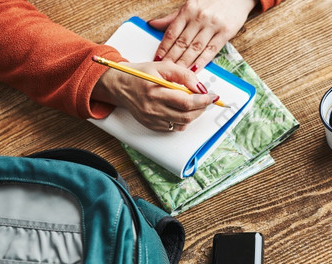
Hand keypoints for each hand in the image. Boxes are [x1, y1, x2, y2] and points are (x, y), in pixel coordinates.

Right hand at [92, 61, 216, 131]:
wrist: (119, 85)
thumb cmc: (140, 74)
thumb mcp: (162, 67)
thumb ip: (184, 75)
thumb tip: (201, 88)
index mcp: (155, 91)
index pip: (186, 102)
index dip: (203, 100)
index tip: (212, 97)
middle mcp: (152, 108)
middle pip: (187, 115)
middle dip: (201, 108)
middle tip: (206, 100)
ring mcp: (151, 119)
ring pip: (182, 124)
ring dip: (193, 115)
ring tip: (194, 104)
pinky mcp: (151, 125)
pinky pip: (174, 128)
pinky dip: (182, 120)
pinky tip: (180, 110)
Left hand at [148, 0, 256, 70]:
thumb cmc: (213, 1)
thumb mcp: (190, 5)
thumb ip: (172, 18)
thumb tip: (153, 24)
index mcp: (188, 10)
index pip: (172, 32)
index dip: (163, 47)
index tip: (158, 58)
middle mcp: (199, 18)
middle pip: (182, 43)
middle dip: (172, 58)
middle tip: (165, 70)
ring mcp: (212, 26)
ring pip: (195, 48)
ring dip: (185, 63)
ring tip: (177, 73)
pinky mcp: (225, 33)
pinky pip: (211, 50)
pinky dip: (202, 62)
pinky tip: (195, 70)